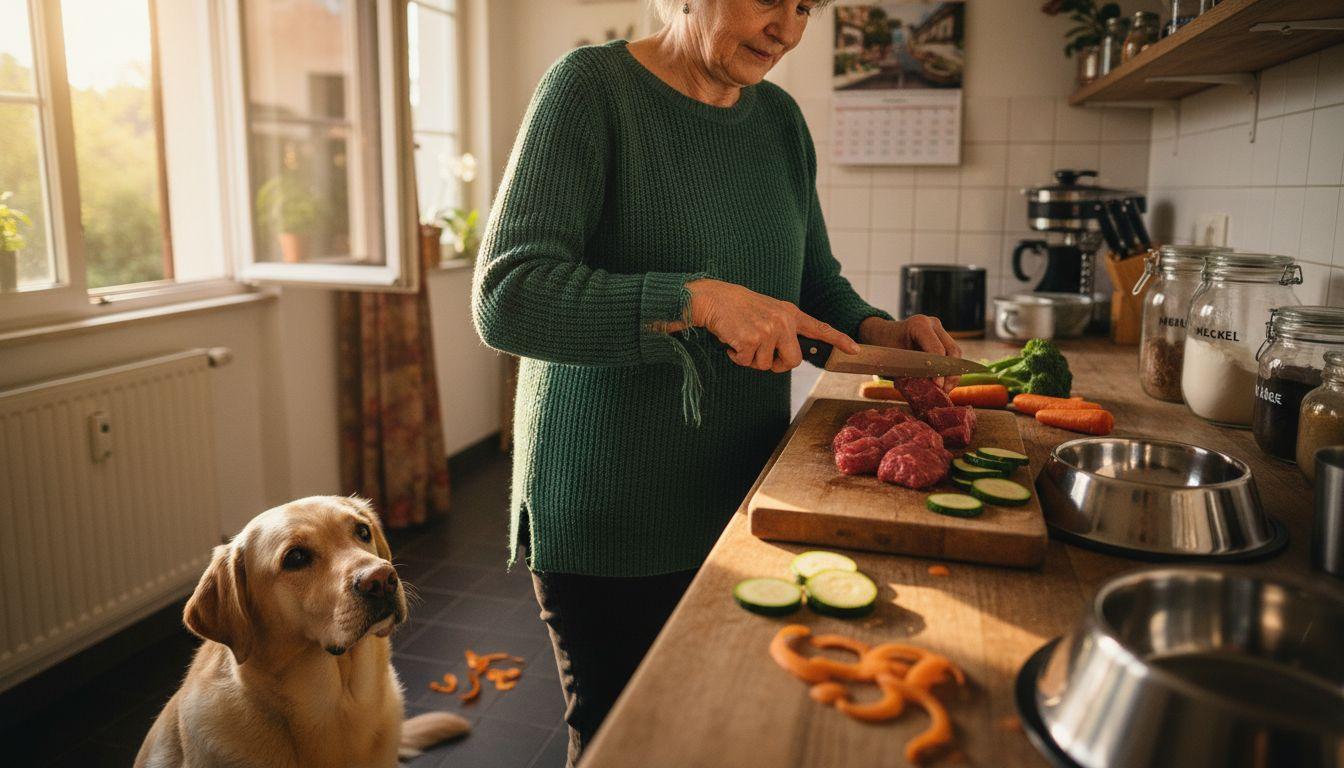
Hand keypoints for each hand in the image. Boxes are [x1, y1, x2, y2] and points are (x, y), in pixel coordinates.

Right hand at [678, 279, 859, 372]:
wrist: (714, 298)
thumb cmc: (738, 309)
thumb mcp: (768, 312)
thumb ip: (783, 329)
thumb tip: (789, 357)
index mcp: (789, 313)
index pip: (819, 328)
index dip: (838, 340)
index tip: (855, 349)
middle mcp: (783, 321)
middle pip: (792, 362)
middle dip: (776, 364)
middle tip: (759, 352)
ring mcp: (769, 329)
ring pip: (766, 366)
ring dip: (751, 359)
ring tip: (742, 338)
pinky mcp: (752, 339)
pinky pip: (748, 363)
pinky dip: (736, 357)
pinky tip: (732, 340)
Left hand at [859, 315, 962, 390]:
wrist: (883, 334)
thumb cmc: (885, 347)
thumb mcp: (895, 359)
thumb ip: (913, 371)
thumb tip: (932, 388)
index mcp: (919, 325)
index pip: (937, 350)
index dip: (939, 369)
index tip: (938, 386)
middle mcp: (932, 323)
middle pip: (952, 351)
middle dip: (951, 373)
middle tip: (945, 391)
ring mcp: (939, 329)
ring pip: (955, 353)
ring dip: (953, 372)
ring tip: (945, 389)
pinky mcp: (942, 336)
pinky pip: (951, 354)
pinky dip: (949, 369)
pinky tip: (944, 382)